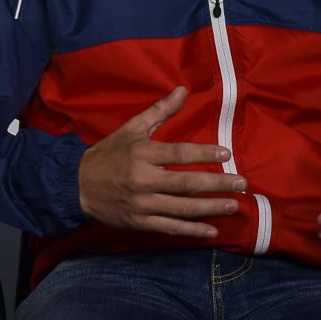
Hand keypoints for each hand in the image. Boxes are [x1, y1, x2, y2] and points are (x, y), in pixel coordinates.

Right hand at [77, 86, 246, 237]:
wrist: (78, 185)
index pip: (179, 153)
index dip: (204, 154)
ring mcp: (142, 204)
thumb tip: (183, 90)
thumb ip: (160, 111)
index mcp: (142, 154)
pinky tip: (211, 230)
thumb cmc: (109, 153)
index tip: (226, 153)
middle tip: (242, 183)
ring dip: (210, 208)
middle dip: (217, 184)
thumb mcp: (132, 128)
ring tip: (233, 205)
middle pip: (186, 183)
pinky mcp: (140, 221)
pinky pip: (170, 227)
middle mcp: (143, 180)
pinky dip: (191, 230)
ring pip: (182, 208)